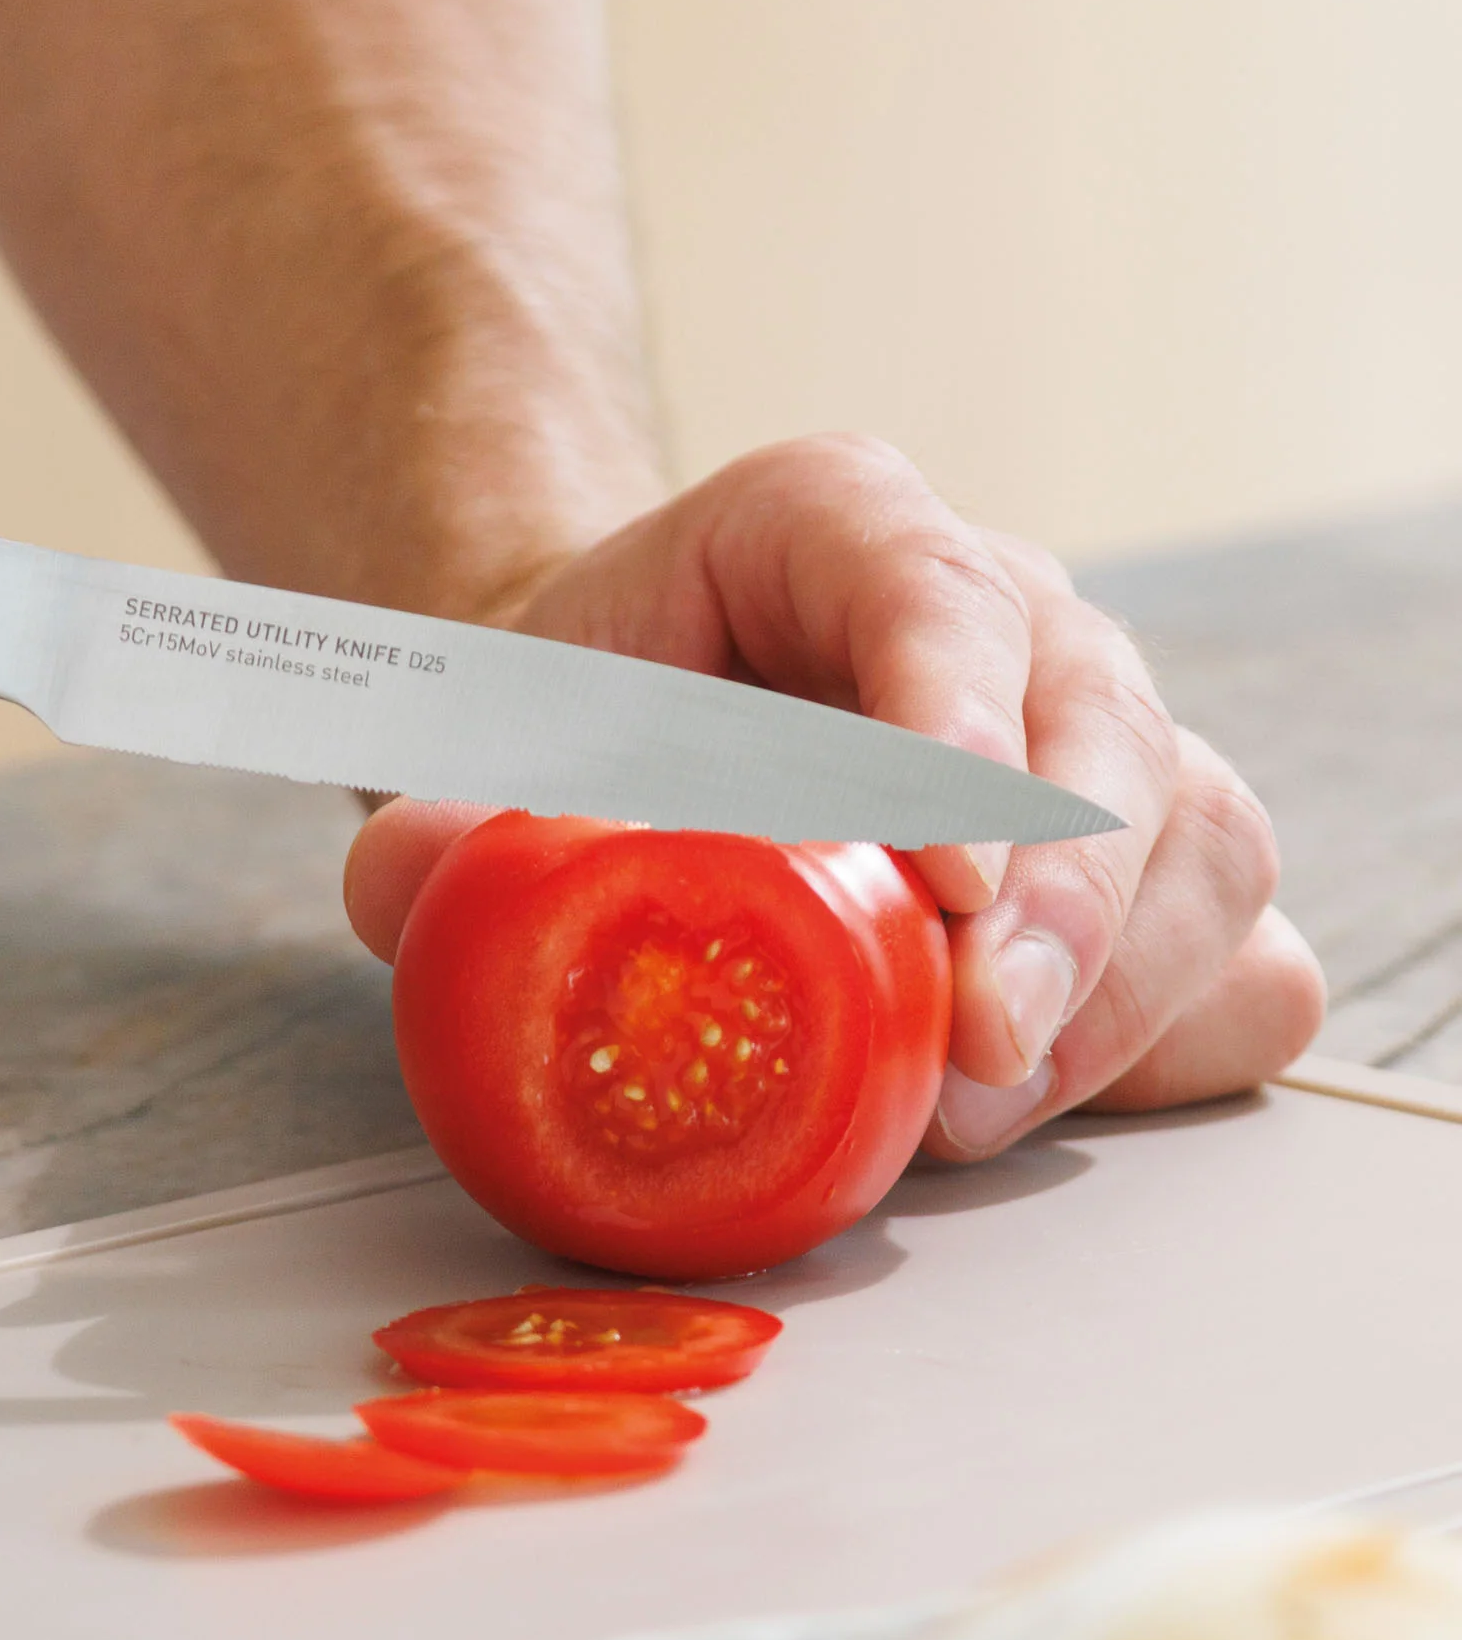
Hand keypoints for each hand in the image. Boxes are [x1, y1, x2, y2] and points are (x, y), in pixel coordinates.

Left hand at [343, 437, 1325, 1157]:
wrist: (630, 748)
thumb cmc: (583, 732)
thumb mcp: (490, 754)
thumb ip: (437, 820)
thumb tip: (405, 882)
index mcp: (837, 528)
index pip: (937, 595)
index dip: (960, 729)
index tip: (946, 875)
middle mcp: (1006, 612)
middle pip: (1108, 733)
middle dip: (1066, 907)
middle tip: (981, 1045)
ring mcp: (1097, 736)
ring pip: (1202, 845)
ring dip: (1117, 996)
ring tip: (982, 1111)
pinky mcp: (1143, 870)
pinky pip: (1235, 954)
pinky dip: (1165, 1043)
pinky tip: (1054, 1101)